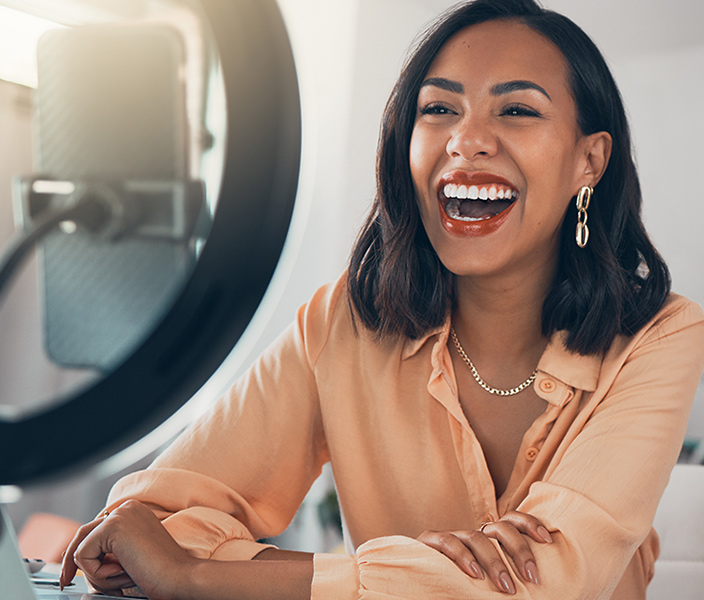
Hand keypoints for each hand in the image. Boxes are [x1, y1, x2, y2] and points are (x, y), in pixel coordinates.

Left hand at [60, 500, 193, 597]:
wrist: (180, 577)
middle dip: (72, 562)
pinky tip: (122, 573)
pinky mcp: (112, 527)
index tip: (71, 573)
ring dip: (95, 573)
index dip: (82, 553)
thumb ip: (111, 548)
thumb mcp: (131, 554)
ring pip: (81, 547)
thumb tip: (76, 557)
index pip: (95, 529)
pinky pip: (82, 556)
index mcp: (134, 511)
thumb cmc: (161, 572)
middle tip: (65, 582)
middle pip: (82, 534)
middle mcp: (126, 508)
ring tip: (122, 578)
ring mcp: (120, 515)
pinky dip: (96, 574)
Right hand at [417, 511, 552, 593]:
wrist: (422, 587)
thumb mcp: (488, 585)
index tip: (548, 541)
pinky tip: (475, 574)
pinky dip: (463, 557)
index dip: (530, 525)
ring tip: (507, 586)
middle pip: (500, 528)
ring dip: (495, 561)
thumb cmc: (459, 589)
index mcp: (488, 541)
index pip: (512, 521)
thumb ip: (504, 581)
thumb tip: (536, 590)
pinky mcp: (429, 542)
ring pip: (477, 537)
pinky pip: (448, 542)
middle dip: (519, 549)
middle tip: (532, 577)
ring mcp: (452, 537)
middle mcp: (472, 535)